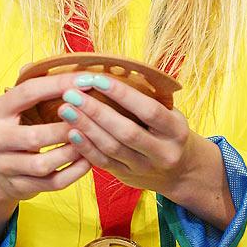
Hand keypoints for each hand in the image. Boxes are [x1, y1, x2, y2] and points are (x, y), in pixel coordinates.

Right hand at [0, 71, 96, 206]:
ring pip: (44, 163)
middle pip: (35, 136)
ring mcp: (5, 166)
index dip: (59, 85)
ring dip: (73, 152)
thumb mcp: (19, 104)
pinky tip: (89, 160)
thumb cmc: (18, 127)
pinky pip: (53, 183)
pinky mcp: (18, 187)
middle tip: (93, 118)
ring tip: (93, 140)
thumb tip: (60, 61)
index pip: (28, 92)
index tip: (87, 80)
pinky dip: (75, 172)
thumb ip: (36, 82)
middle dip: (67, 128)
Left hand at [55, 74, 202, 202]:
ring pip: (111, 148)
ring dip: (86, 127)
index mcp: (176, 130)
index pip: (149, 110)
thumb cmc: (169, 132)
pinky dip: (86, 147)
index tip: (98, 79)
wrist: (181, 172)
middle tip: (72, 93)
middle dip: (96, 111)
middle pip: (126, 131)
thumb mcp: (172, 114)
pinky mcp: (128, 177)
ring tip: (65, 109)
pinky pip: (103, 163)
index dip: (122, 94)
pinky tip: (71, 132)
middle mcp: (163, 152)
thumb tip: (115, 69)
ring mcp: (145, 168)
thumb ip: (150, 98)